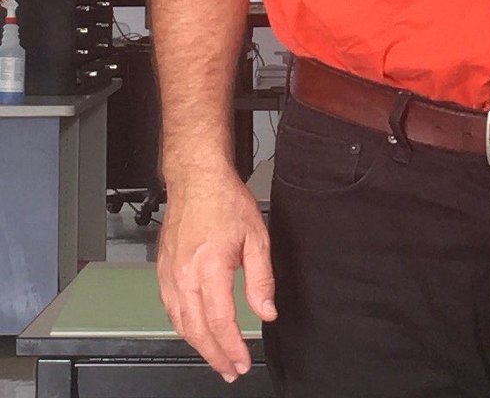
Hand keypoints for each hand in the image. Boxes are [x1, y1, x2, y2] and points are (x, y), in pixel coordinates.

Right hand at [157, 168, 276, 382]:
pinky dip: (183, 327)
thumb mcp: (256, 237)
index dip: (232, 347)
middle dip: (215, 355)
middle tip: (230, 370)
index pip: (220, 322)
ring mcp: (169, 274)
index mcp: (209, 268)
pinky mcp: (162, 271)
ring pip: (180, 324)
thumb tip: (266, 311)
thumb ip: (261, 278)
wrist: (197, 180)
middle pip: (197, 330)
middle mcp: (184, 275)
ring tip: (216, 357)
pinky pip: (171, 309)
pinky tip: (195, 332)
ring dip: (198, 346)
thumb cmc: (225, 202)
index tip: (242, 362)